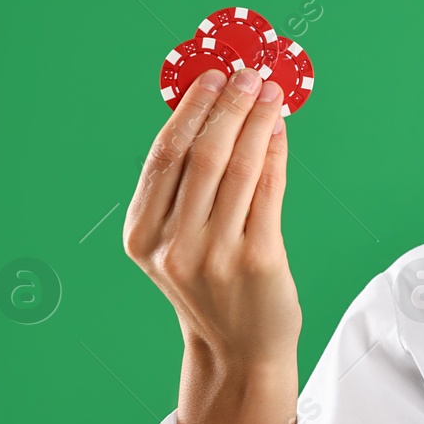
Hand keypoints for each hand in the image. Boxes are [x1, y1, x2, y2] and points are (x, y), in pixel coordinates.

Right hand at [122, 66, 300, 423]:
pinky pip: (268, 192)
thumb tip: (221, 107)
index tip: (213, 75)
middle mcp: (173, 246)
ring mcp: (215, 256)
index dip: (190, 110)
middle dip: (228, 107)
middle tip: (248, 73)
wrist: (238, 350)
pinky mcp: (257, 261)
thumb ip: (190, 184)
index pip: (164, 158)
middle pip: (202, 156)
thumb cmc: (211, 283)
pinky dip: (276, 154)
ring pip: (238, 169)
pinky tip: (281, 130)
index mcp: (142, 236)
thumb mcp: (181, 238)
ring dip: (257, 122)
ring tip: (271, 92)